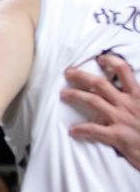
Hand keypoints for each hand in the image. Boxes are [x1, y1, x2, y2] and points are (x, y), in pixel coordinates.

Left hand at [62, 53, 139, 168]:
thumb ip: (138, 96)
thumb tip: (127, 88)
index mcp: (138, 96)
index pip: (124, 71)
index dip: (111, 61)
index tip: (100, 58)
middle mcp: (128, 104)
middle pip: (99, 83)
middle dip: (81, 76)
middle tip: (68, 72)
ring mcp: (121, 119)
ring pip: (92, 100)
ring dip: (74, 95)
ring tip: (63, 94)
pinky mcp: (118, 136)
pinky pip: (94, 130)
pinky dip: (81, 129)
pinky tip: (73, 131)